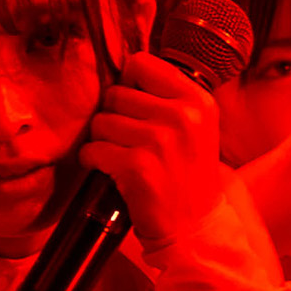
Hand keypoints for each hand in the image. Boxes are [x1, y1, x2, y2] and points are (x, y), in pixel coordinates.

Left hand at [74, 48, 229, 260]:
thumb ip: (167, 96)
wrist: (193, 226)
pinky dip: (93, 162)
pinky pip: (92, 150)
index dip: (129, 83)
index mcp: (197, 99)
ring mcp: (159, 140)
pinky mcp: (137, 166)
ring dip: (103, 141)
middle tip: (129, 141)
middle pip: (115, 94)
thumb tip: (124, 70)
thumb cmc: (187, 174)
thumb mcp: (195, 127)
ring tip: (123, 158)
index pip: (141, 63)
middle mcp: (181, 115)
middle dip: (114, 117)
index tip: (135, 106)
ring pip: (100, 121)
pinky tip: (111, 172)